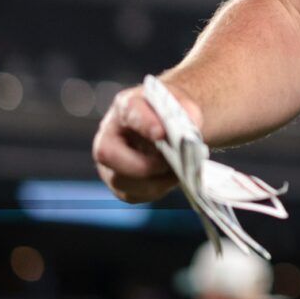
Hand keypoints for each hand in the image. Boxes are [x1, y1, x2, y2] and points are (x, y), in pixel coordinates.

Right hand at [91, 79, 204, 202]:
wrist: (165, 127)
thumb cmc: (167, 114)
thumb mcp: (178, 103)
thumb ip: (187, 110)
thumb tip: (192, 125)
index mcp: (125, 106)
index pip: (130, 112)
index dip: (145, 123)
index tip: (162, 133)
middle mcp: (109, 135)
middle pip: (107, 153)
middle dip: (141, 164)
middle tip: (169, 165)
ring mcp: (110, 163)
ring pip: (121, 180)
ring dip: (154, 181)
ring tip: (177, 172)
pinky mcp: (119, 185)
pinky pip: (133, 194)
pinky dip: (156, 190)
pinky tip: (170, 178)